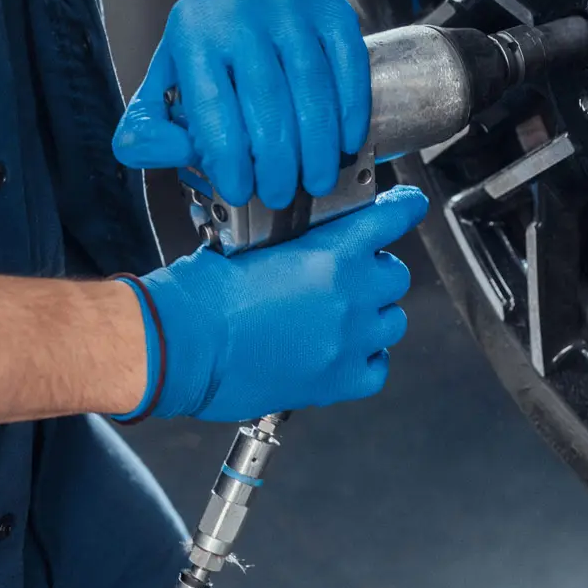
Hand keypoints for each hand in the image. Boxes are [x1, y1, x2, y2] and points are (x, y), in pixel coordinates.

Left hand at [112, 0, 368, 208]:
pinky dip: (351, 109)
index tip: (241, 190)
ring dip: (318, 145)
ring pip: (313, 88)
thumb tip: (174, 154)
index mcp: (194, 35)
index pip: (214, 108)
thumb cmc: (208, 42)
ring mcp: (290, 7)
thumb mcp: (163, 80)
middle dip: (278, 162)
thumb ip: (149, 129)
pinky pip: (348, 64)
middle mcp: (241, 14)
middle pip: (268, 103)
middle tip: (282, 193)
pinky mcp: (329, 8)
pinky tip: (346, 140)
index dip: (231, 159)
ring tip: (316, 178)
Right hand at [121, 185, 427, 422]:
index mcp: (332, 253)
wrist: (179, 346)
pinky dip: (367, 359)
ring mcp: (348, 341)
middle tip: (346, 276)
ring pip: (392, 322)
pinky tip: (343, 352)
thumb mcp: (248, 244)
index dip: (404, 208)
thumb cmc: (200, 295)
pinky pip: (376, 369)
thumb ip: (291, 243)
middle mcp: (350, 296)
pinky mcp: (335, 382)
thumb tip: (299, 244)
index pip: (392, 218)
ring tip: (341, 317)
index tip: (409, 205)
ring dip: (373, 315)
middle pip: (395, 276)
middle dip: (374, 272)